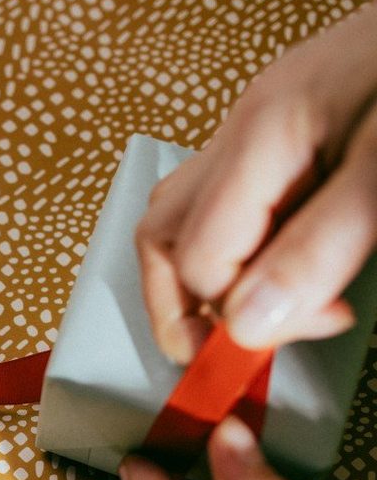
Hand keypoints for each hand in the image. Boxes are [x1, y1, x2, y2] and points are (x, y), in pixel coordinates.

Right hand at [135, 0, 376, 362]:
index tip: (314, 327)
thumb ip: (319, 248)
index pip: (200, 258)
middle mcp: (243, 131)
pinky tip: (282, 263)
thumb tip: (248, 323)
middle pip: (160, 238)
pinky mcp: (282, 134)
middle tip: (227, 349)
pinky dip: (237, 250)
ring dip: (202, 281)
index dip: (238, 314)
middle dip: (182, 306)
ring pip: (182, 221)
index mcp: (262, 135)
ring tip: (251, 314)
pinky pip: (225, 204)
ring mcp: (257, 130)